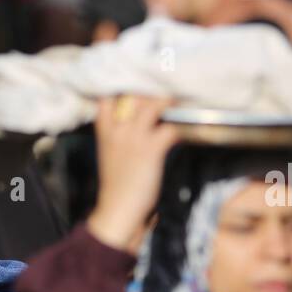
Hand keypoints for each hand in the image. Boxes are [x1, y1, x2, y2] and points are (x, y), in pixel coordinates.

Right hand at [86, 95, 179, 254]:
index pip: (108, 97)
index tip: (139, 82)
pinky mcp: (151, 150)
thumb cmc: (118, 185)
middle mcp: (118, 129)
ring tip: (180, 99)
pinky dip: (180, 127)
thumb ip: (120, 135)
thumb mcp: (111, 154)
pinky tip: (186, 129)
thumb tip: (139, 121)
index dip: (124, 87)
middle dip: (153, 88)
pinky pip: (170, 128)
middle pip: (135, 95)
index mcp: (105, 130)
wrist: (118, 209)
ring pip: (152, 105)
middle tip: (169, 84)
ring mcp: (134, 138)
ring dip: (169, 101)